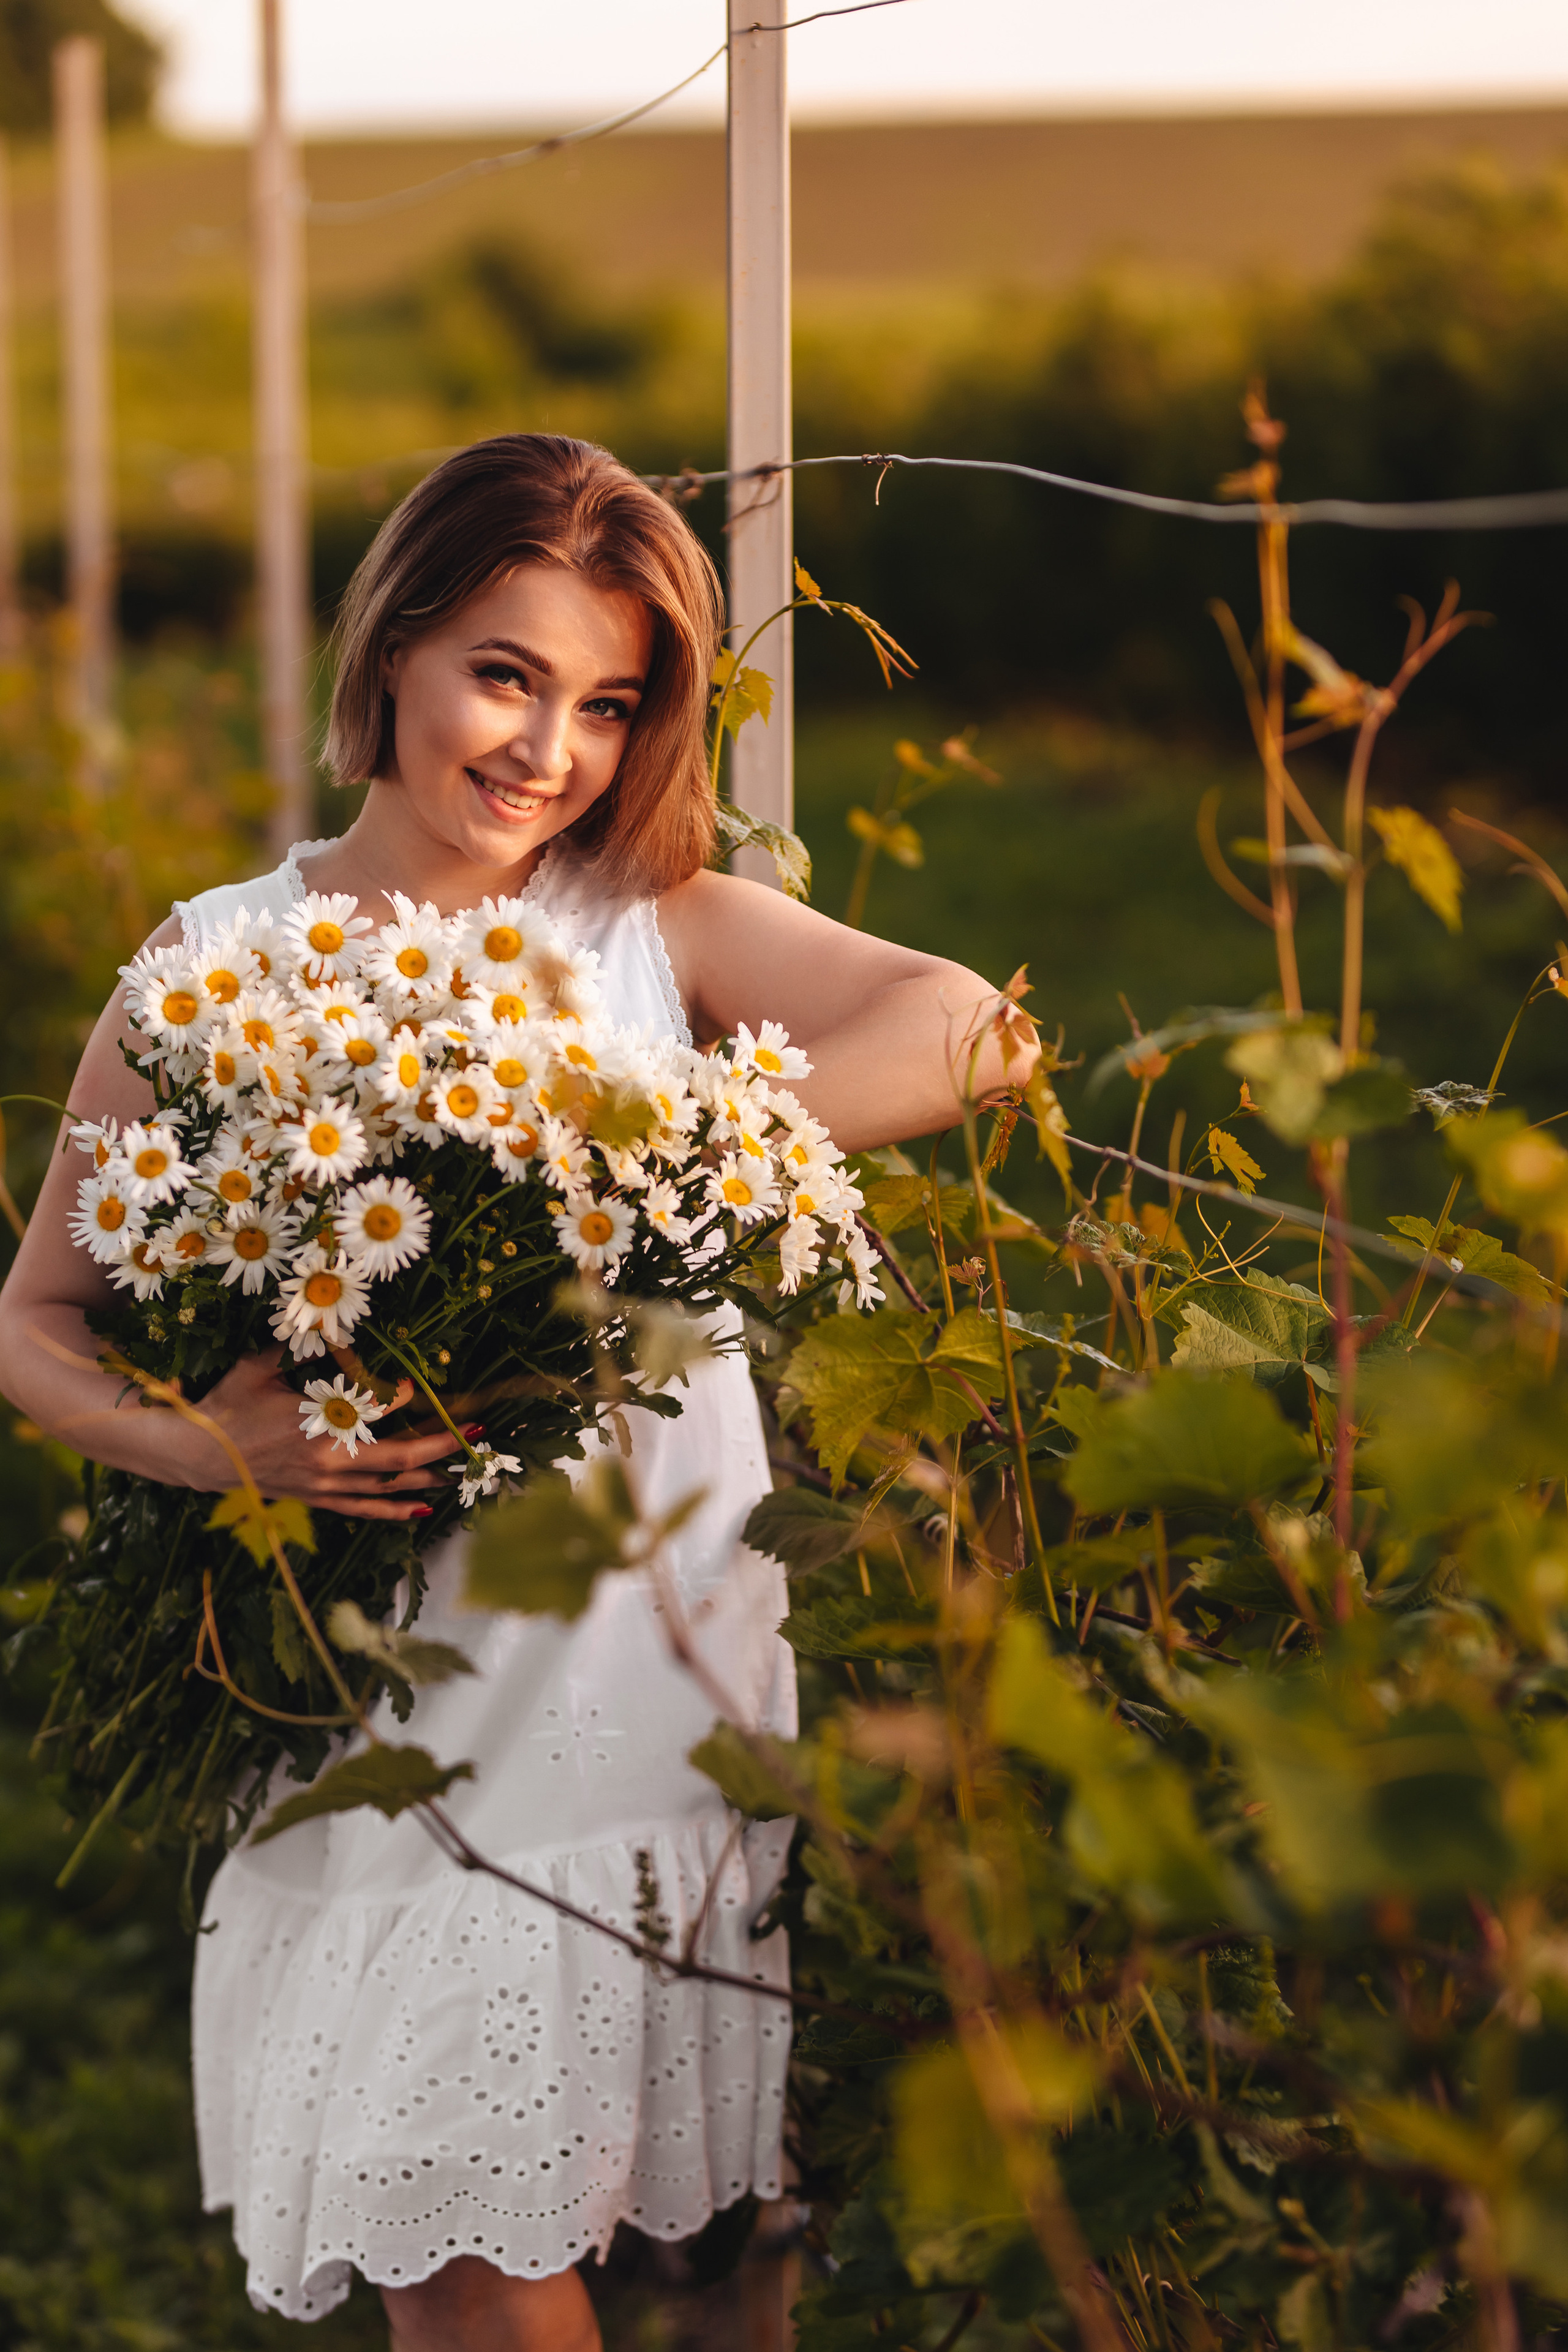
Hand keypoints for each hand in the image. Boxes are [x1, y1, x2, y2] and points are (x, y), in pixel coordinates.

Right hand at [170, 1349, 462, 1521]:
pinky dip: (394, 1511)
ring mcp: (325, 1483)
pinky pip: (364, 1509)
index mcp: (316, 1422)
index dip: (404, 1398)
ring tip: (463, 1469)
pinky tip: (422, 1511)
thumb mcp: (259, 1367)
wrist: (200, 1454)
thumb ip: (294, 1344)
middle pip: (399, 1456)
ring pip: (388, 1485)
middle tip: (478, 1433)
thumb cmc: (230, 1404)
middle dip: (442, 1444)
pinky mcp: (318, 1498)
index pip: (376, 1410)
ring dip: (429, 1477)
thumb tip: (322, 1317)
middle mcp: (327, 1459)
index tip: (417, 1385)